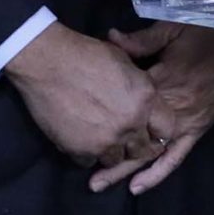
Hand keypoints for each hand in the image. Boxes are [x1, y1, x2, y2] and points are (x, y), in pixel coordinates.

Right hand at [2, 23, 169, 172]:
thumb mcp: (123, 60)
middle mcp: (130, 125)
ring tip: (100, 136)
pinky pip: (89, 161)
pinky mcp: (81, 150)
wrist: (47, 62)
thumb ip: (138, 85)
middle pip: (143, 150)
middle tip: (123, 136)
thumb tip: (141, 97)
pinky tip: (79, 136)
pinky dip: (86, 152)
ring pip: (116, 160)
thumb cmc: (85, 53)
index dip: (158, 128)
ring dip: (111, 150)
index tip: (149, 128)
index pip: (166, 127)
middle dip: (136, 145)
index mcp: (144, 99)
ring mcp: (105, 141)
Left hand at [96, 23, 213, 195]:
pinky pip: (176, 156)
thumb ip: (141, 40)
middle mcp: (169, 107)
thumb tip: (110, 37)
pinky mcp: (197, 129)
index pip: (123, 99)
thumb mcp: (170, 29)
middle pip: (131, 133)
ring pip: (148, 151)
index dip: (102, 109)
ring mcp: (184, 122)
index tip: (78, 119)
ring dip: (125, 168)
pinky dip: (158, 173)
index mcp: (160, 80)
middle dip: (106, 149)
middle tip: (81, 164)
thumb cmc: (204, 31)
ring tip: (100, 183)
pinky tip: (138, 187)